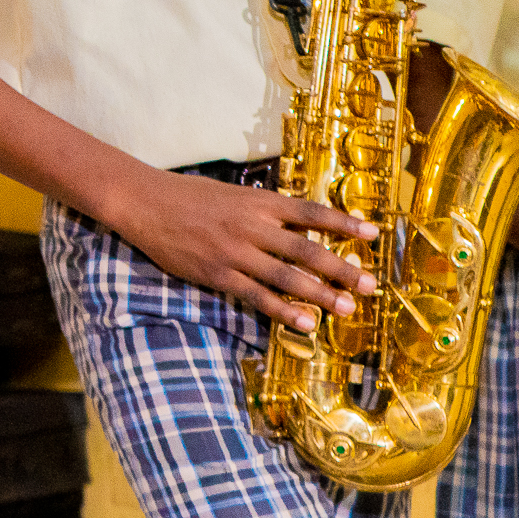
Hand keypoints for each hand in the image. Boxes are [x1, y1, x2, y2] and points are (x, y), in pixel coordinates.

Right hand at [107, 168, 379, 332]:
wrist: (145, 203)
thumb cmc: (190, 196)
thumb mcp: (233, 195)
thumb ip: (265, 211)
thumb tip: (301, 225)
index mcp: (260, 202)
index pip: (312, 212)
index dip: (344, 224)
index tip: (373, 234)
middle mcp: (253, 226)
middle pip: (307, 249)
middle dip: (342, 268)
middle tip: (368, 284)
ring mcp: (236, 252)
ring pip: (288, 277)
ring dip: (321, 294)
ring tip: (347, 309)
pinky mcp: (218, 275)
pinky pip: (258, 297)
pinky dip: (284, 311)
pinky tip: (305, 323)